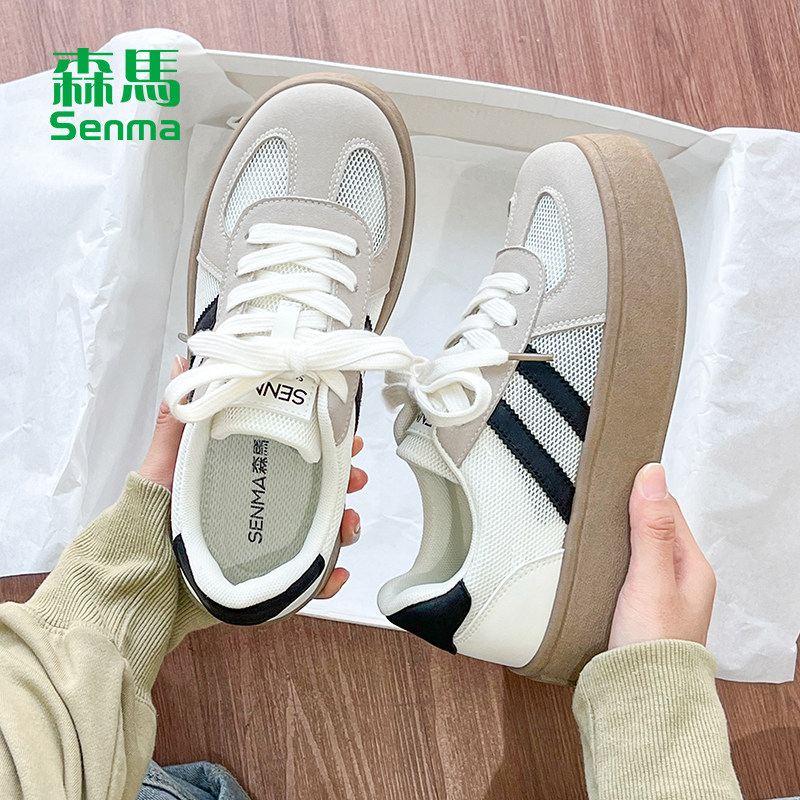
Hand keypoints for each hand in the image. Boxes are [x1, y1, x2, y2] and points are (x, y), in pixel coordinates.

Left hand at [139, 356, 365, 598]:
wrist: (134, 592)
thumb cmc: (146, 525)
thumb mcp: (163, 467)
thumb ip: (174, 421)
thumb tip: (178, 362)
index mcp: (242, 482)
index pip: (291, 459)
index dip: (323, 447)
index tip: (344, 438)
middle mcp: (259, 512)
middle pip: (315, 495)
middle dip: (343, 485)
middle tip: (355, 479)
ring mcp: (266, 549)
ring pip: (319, 535)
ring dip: (343, 528)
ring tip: (348, 526)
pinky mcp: (266, 583)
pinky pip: (305, 583)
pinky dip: (327, 579)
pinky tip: (336, 573)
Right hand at [608, 463, 715, 648]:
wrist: (639, 699)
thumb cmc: (652, 645)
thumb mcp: (650, 579)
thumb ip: (651, 529)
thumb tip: (653, 474)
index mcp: (692, 566)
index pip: (667, 509)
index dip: (640, 491)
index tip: (612, 475)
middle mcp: (680, 578)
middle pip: (652, 528)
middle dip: (626, 512)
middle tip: (594, 498)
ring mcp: (659, 594)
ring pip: (637, 549)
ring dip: (617, 537)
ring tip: (590, 525)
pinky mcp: (639, 608)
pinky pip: (626, 570)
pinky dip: (611, 559)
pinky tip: (593, 560)